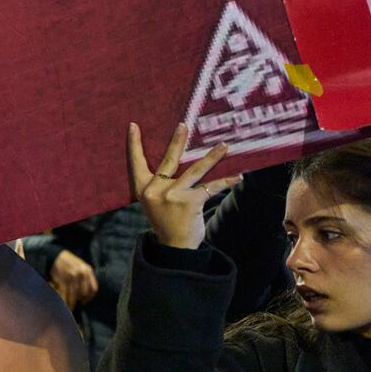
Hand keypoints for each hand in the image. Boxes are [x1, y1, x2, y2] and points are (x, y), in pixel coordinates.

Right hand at [49, 249, 98, 309]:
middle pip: (83, 293)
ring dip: (71, 302)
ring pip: (74, 295)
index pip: (93, 289)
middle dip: (79, 301)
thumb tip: (86, 293)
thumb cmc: (67, 261)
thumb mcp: (80, 266)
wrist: (54, 255)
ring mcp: (71, 277)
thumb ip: (85, 277)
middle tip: (74, 305)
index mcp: (87, 270)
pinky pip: (64, 293)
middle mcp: (81, 273)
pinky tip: (62, 301)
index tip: (84, 301)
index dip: (89, 298)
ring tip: (68, 307)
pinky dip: (63, 299)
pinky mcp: (62, 279)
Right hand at [128, 123, 240, 249]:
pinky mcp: (190, 203)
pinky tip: (238, 177)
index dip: (134, 143)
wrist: (174, 246)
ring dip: (212, 157)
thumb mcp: (154, 202)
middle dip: (177, 141)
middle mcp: (155, 190)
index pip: (136, 162)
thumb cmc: (166, 220)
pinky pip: (211, 187)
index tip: (134, 125)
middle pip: (168, 160)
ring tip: (224, 145)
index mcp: (143, 189)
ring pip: (195, 170)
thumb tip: (177, 159)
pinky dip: (226, 182)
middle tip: (184, 124)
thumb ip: (160, 184)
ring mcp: (172, 196)